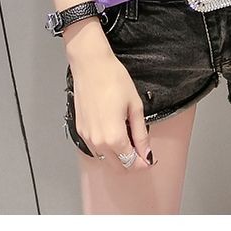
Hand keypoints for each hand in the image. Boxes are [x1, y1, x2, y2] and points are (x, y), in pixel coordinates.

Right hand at [71, 54, 154, 169]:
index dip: (143, 162)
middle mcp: (98, 142)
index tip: (150, 157)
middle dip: (132, 162)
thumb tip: (146, 153)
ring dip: (118, 156)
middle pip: (118, 166)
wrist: (90, 64)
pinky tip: (113, 131)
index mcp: (114, 137)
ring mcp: (87, 137)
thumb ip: (141, 134)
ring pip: (105, 159)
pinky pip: (95, 148)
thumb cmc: (114, 79)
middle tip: (141, 149)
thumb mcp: (135, 106)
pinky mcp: (81, 129)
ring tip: (128, 137)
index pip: (131, 162)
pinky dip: (106, 147)